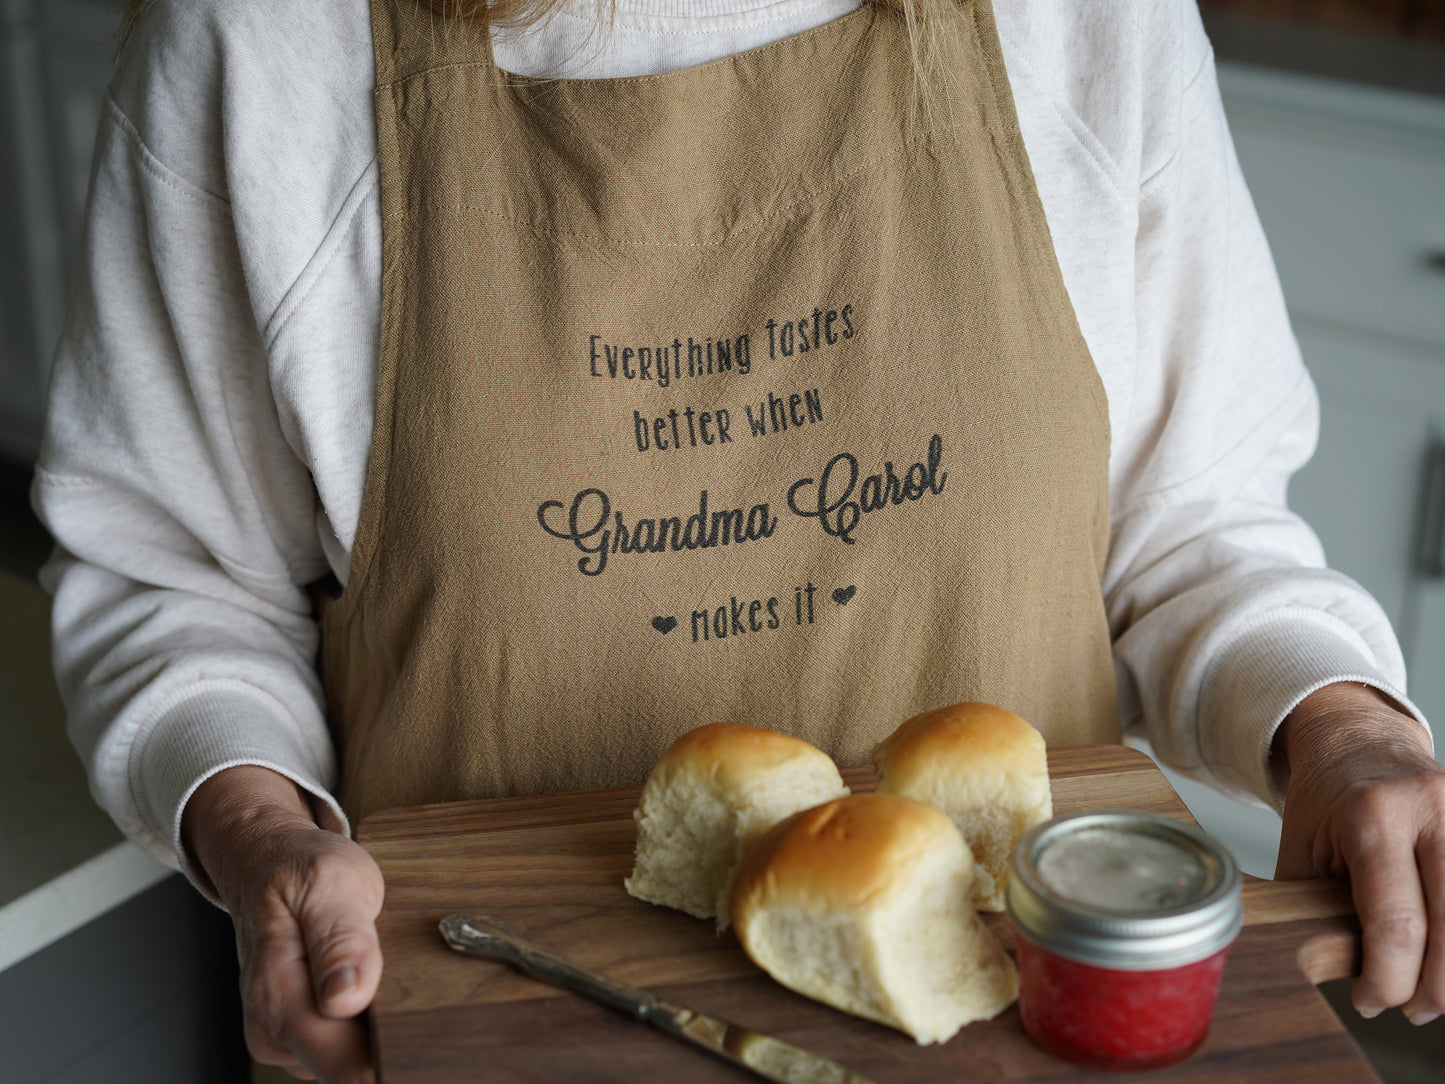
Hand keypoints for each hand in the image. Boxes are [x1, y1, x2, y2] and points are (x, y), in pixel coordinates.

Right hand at [183, 765, 384, 1081]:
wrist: (266, 866)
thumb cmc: (300, 869)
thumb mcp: (332, 882)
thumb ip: (341, 940)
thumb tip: (344, 1000)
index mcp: (277, 995)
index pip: (343, 1067)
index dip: (392, 1054)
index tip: (424, 1024)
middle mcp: (273, 1030)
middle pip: (353, 1069)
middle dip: (391, 1038)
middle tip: (411, 980)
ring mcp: (284, 1039)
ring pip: (353, 1061)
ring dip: (381, 1029)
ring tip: (388, 972)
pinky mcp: (300, 1038)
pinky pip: (348, 1049)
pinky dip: (371, 1023)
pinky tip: (375, 986)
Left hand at [1273, 682, 1444, 1024]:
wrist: (1357, 740)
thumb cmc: (1325, 800)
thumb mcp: (1302, 850)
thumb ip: (1314, 907)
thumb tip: (1327, 974)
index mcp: (1372, 815)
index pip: (1396, 922)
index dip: (1386, 978)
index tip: (1369, 1000)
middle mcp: (1429, 809)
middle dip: (1434, 986)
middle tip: (1413, 1010)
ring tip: (1434, 991)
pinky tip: (1443, 954)